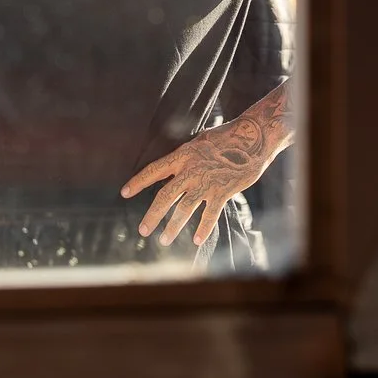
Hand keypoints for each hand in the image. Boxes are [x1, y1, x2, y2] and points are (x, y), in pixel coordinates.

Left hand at [120, 84, 291, 247]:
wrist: (253, 137)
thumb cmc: (227, 137)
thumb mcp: (201, 142)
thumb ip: (187, 158)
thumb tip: (175, 170)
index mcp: (183, 155)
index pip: (154, 170)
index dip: (138, 182)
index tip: (124, 193)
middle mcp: (191, 170)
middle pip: (165, 196)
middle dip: (152, 215)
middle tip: (143, 230)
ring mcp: (206, 182)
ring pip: (184, 209)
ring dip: (173, 226)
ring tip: (164, 239)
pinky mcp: (222, 191)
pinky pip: (210, 214)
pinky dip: (203, 228)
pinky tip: (196, 240)